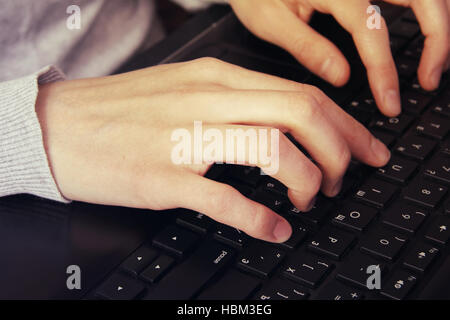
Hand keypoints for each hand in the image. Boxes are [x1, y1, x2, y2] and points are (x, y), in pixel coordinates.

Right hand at [36, 58, 389, 242]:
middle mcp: (208, 99)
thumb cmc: (123, 111)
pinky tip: (274, 230)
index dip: (346, 124)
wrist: (61, 124)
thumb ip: (234, 102)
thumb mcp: (185, 88)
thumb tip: (283, 127)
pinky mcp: (163, 176)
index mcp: (217, 77)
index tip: (366, 148)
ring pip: (273, 149)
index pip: (302, 93)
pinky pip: (225, 197)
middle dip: (339, 150)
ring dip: (307, 180)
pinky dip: (260, 218)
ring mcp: (185, 137)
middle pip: (301, 113)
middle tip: (343, 179)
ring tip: (309, 201)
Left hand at [229, 0, 449, 115]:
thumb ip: (307, 46)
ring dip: (438, 23)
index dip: (384, 70)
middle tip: (429, 80)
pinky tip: (420, 32)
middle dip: (437, 40)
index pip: (372, 31)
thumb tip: (341, 76)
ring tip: (432, 61)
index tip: (390, 102)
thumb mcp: (270, 21)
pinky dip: (424, 9)